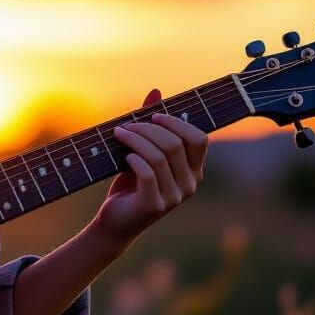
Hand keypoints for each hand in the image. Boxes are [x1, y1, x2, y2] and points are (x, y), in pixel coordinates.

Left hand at [91, 88, 210, 246]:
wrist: (115, 222)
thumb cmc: (130, 184)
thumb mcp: (141, 152)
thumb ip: (151, 125)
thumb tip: (156, 91)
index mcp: (193, 171)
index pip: (199, 138)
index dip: (176, 122)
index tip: (152, 115)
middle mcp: (189, 184)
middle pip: (176, 144)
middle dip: (148, 128)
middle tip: (126, 126)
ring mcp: (174, 197)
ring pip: (159, 156)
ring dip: (136, 139)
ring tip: (118, 134)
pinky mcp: (154, 205)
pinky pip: (148, 174)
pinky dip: (134, 159)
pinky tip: (124, 156)